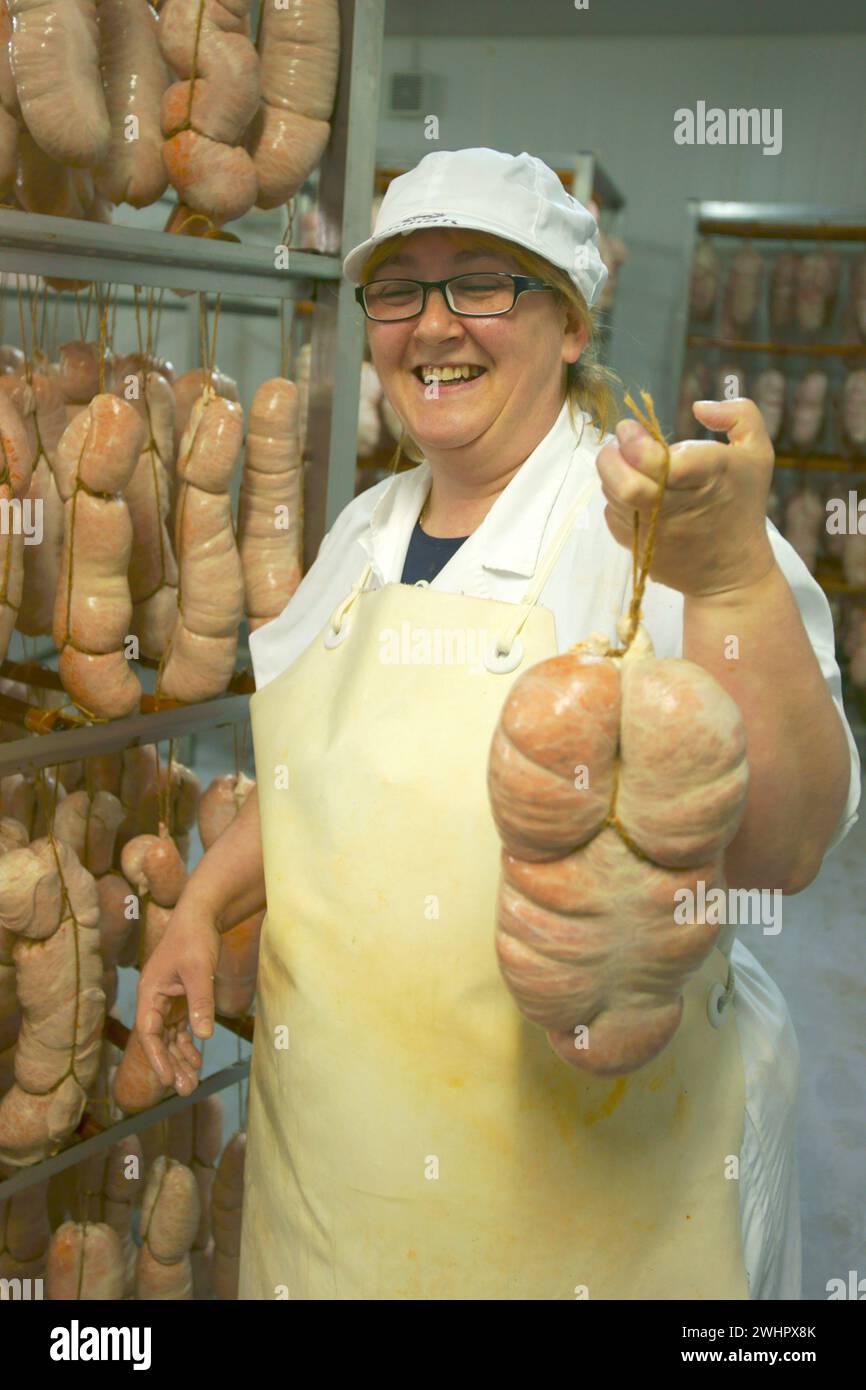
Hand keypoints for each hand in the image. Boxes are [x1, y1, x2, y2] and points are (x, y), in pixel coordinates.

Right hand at [134, 891, 220, 1094]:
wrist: (202, 915)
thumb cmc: (195, 938)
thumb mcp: (200, 970)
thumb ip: (201, 1002)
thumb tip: (204, 1035)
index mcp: (150, 992)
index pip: (148, 1033)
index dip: (157, 1058)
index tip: (166, 1080)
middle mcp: (155, 999)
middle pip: (159, 1040)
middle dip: (171, 1065)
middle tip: (185, 1090)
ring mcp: (168, 999)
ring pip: (170, 1037)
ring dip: (180, 1058)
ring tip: (192, 1082)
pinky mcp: (181, 997)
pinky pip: (181, 1027)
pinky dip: (188, 1043)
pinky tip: (197, 1059)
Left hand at [595, 396, 776, 597]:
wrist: (731, 572)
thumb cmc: (742, 503)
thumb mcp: (758, 452)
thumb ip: (738, 414)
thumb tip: (699, 406)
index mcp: (709, 477)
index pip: (661, 463)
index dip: (637, 443)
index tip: (632, 429)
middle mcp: (679, 507)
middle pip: (627, 484)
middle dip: (612, 457)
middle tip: (619, 443)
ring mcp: (655, 531)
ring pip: (614, 496)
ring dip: (613, 474)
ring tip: (629, 464)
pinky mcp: (638, 546)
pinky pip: (613, 514)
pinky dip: (616, 498)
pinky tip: (636, 493)